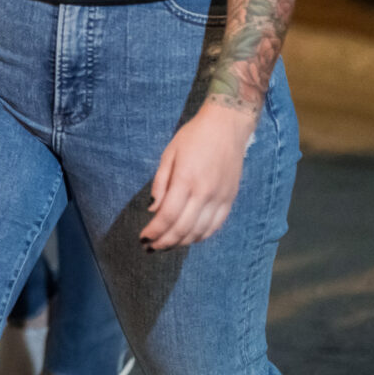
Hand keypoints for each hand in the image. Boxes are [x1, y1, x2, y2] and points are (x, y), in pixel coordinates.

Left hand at [141, 100, 257, 249]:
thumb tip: (153, 210)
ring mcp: (220, 198)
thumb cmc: (193, 137)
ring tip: (166, 245)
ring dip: (181, 243)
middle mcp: (205, 193)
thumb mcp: (169, 154)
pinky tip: (188, 238)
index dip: (154, 231)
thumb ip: (160, 183)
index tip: (143, 237)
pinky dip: (201, 236)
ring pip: (200, 232)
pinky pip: (215, 226)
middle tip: (150, 247)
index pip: (167, 216)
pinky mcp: (230, 199)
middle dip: (164, 242)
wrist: (226, 127)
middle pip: (182, 229)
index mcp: (186, 180)